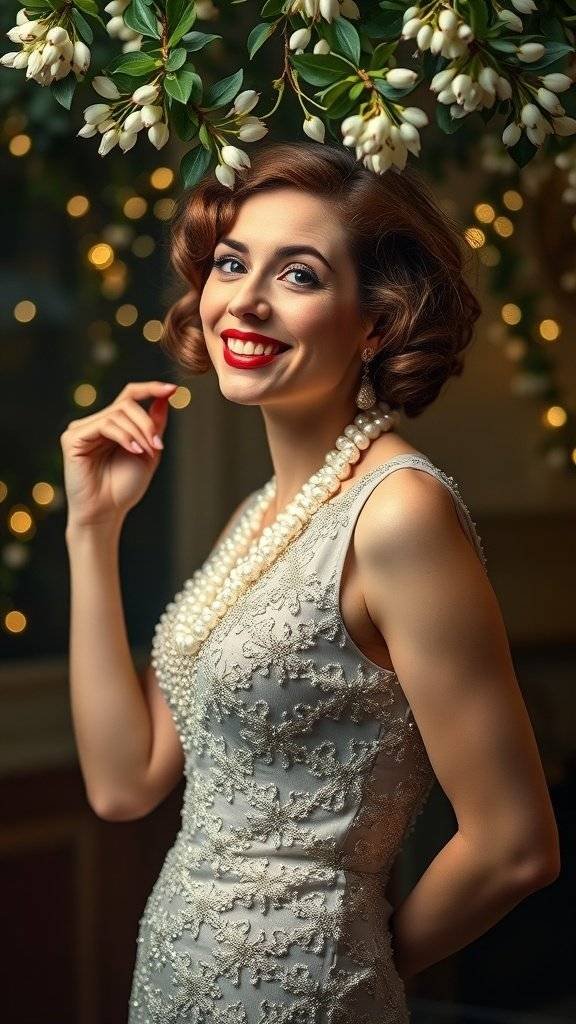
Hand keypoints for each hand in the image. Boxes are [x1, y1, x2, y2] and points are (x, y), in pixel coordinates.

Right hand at [60, 380, 176, 529]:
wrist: (106, 513)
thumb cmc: (124, 488)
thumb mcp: (148, 452)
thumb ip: (154, 425)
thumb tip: (165, 398)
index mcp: (112, 425)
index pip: (129, 396)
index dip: (150, 388)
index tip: (173, 389)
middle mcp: (95, 424)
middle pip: (126, 404)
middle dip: (147, 423)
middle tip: (157, 445)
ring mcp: (81, 430)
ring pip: (117, 413)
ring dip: (138, 432)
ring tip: (146, 452)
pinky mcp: (72, 438)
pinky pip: (104, 425)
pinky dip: (124, 436)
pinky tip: (134, 450)